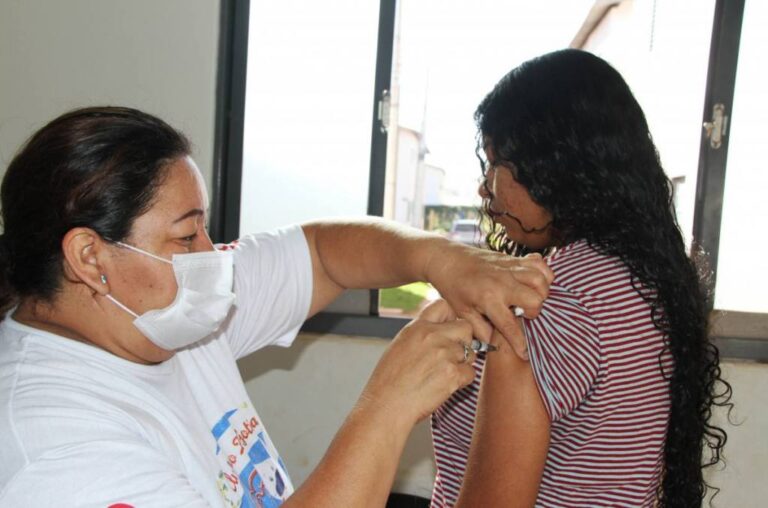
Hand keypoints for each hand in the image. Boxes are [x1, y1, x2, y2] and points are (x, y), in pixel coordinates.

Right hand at [358, 300, 475, 426]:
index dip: (452, 317)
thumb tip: (440, 332)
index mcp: (416, 328)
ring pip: (471, 352)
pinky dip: (462, 381)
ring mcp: (443, 354)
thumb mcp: (399, 347)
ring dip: (463, 364)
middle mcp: (431, 336)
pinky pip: (471, 373)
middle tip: (454, 356)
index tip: (450, 330)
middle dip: (465, 341)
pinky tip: (445, 387)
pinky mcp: (452, 374)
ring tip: (443, 376)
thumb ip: (420, 336)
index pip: (443, 306)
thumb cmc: (388, 383)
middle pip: (466, 327)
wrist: (385, 407)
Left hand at [424, 242, 553, 343]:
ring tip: (528, 299)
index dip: (519, 343)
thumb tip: (494, 345)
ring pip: (541, 280)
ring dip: (540, 292)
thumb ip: (480, 330)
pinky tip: (535, 283)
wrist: (446, 259)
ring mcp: (509, 268)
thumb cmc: (452, 286)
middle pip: (535, 300)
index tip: (524, 353)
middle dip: (533, 312)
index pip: (511, 325)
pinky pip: (539, 263)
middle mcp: (503, 282)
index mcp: (488, 298)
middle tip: (521, 313)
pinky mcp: (512, 259)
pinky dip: (543, 273)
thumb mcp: (462, 312)